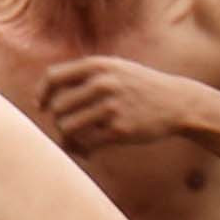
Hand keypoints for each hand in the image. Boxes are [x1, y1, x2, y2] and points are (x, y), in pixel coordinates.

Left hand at [40, 55, 196, 152]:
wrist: (178, 103)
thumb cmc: (140, 87)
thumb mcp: (115, 68)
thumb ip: (84, 76)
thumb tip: (45, 96)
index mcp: (98, 66)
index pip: (53, 77)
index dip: (42, 93)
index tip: (42, 107)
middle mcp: (102, 83)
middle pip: (57, 106)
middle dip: (58, 120)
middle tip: (69, 128)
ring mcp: (111, 107)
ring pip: (67, 127)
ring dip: (68, 138)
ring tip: (77, 143)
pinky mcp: (120, 129)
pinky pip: (86, 143)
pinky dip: (82, 151)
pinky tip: (89, 153)